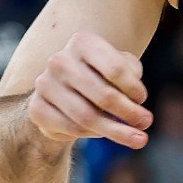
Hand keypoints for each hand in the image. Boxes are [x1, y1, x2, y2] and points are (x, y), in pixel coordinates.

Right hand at [28, 31, 151, 149]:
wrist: (63, 88)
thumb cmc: (102, 73)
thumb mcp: (121, 66)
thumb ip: (131, 76)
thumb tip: (135, 104)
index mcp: (83, 42)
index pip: (115, 69)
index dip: (134, 88)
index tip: (143, 99)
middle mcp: (59, 61)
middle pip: (103, 95)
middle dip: (129, 113)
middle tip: (147, 123)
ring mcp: (44, 84)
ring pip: (87, 116)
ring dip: (116, 131)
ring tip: (139, 139)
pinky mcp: (36, 108)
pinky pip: (71, 127)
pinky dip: (92, 134)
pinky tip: (104, 133)